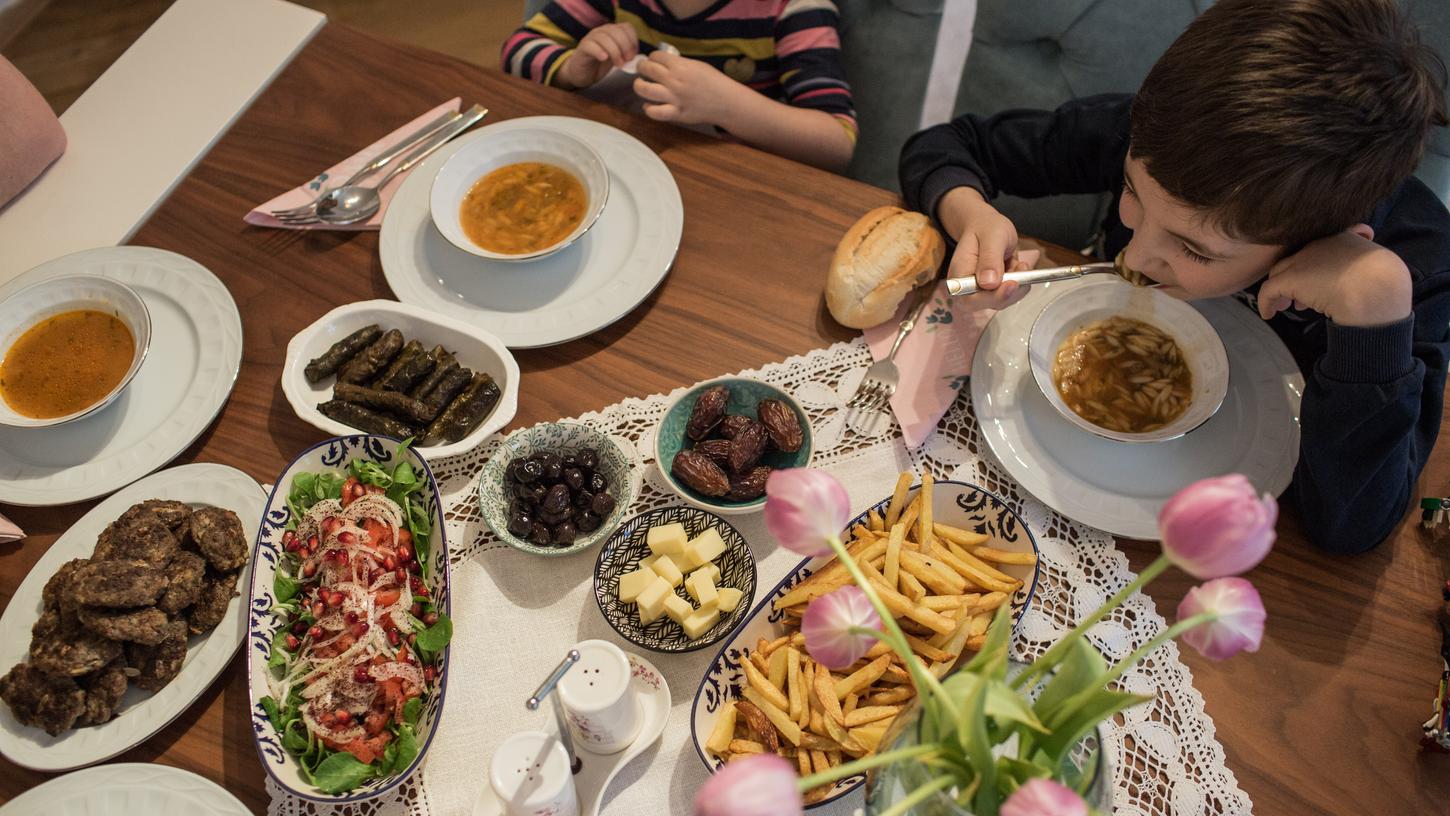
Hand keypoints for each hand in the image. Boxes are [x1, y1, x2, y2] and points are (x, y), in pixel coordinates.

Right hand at [556, 23, 637, 89]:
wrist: (582, 73)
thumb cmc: (600, 65)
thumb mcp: (617, 57)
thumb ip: (626, 54)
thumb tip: (636, 56)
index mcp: (612, 32)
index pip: (627, 27)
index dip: (633, 41)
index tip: (633, 55)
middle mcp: (602, 31)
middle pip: (617, 32)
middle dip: (625, 47)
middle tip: (627, 61)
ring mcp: (591, 38)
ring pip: (605, 38)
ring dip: (615, 52)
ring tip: (618, 64)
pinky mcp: (582, 47)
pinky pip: (591, 45)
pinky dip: (599, 51)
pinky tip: (604, 58)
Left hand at [633, 51, 743, 125]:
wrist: (726, 101)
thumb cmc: (713, 82)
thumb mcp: (697, 65)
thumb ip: (679, 64)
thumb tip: (663, 63)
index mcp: (680, 66)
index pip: (656, 56)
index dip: (651, 57)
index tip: (652, 60)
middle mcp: (674, 80)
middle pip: (647, 69)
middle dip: (642, 67)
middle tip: (642, 69)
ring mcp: (674, 98)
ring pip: (645, 90)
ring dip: (639, 86)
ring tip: (640, 85)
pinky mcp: (676, 113)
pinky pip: (655, 112)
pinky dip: (648, 109)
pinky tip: (648, 105)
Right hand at [937, 187, 1031, 310]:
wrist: (987, 227)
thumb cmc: (986, 228)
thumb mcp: (992, 236)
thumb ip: (989, 258)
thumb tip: (988, 283)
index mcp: (959, 275)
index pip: (970, 298)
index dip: (991, 297)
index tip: (1012, 283)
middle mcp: (967, 287)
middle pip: (986, 304)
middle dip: (1009, 292)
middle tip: (1022, 269)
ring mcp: (980, 291)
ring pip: (1002, 301)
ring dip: (1018, 285)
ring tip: (1020, 263)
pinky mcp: (993, 291)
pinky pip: (1010, 296)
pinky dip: (1020, 283)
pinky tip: (1018, 267)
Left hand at [1257, 224, 1412, 326]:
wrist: (1377, 291)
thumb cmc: (1384, 285)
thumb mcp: (1376, 269)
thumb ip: (1359, 270)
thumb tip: (1353, 285)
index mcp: (1342, 237)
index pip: (1317, 250)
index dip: (1314, 268)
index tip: (1319, 287)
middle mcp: (1320, 243)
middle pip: (1296, 260)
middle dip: (1295, 279)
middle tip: (1297, 301)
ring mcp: (1304, 258)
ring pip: (1281, 273)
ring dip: (1282, 290)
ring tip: (1286, 307)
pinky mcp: (1291, 278)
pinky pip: (1270, 290)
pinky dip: (1266, 302)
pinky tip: (1268, 315)